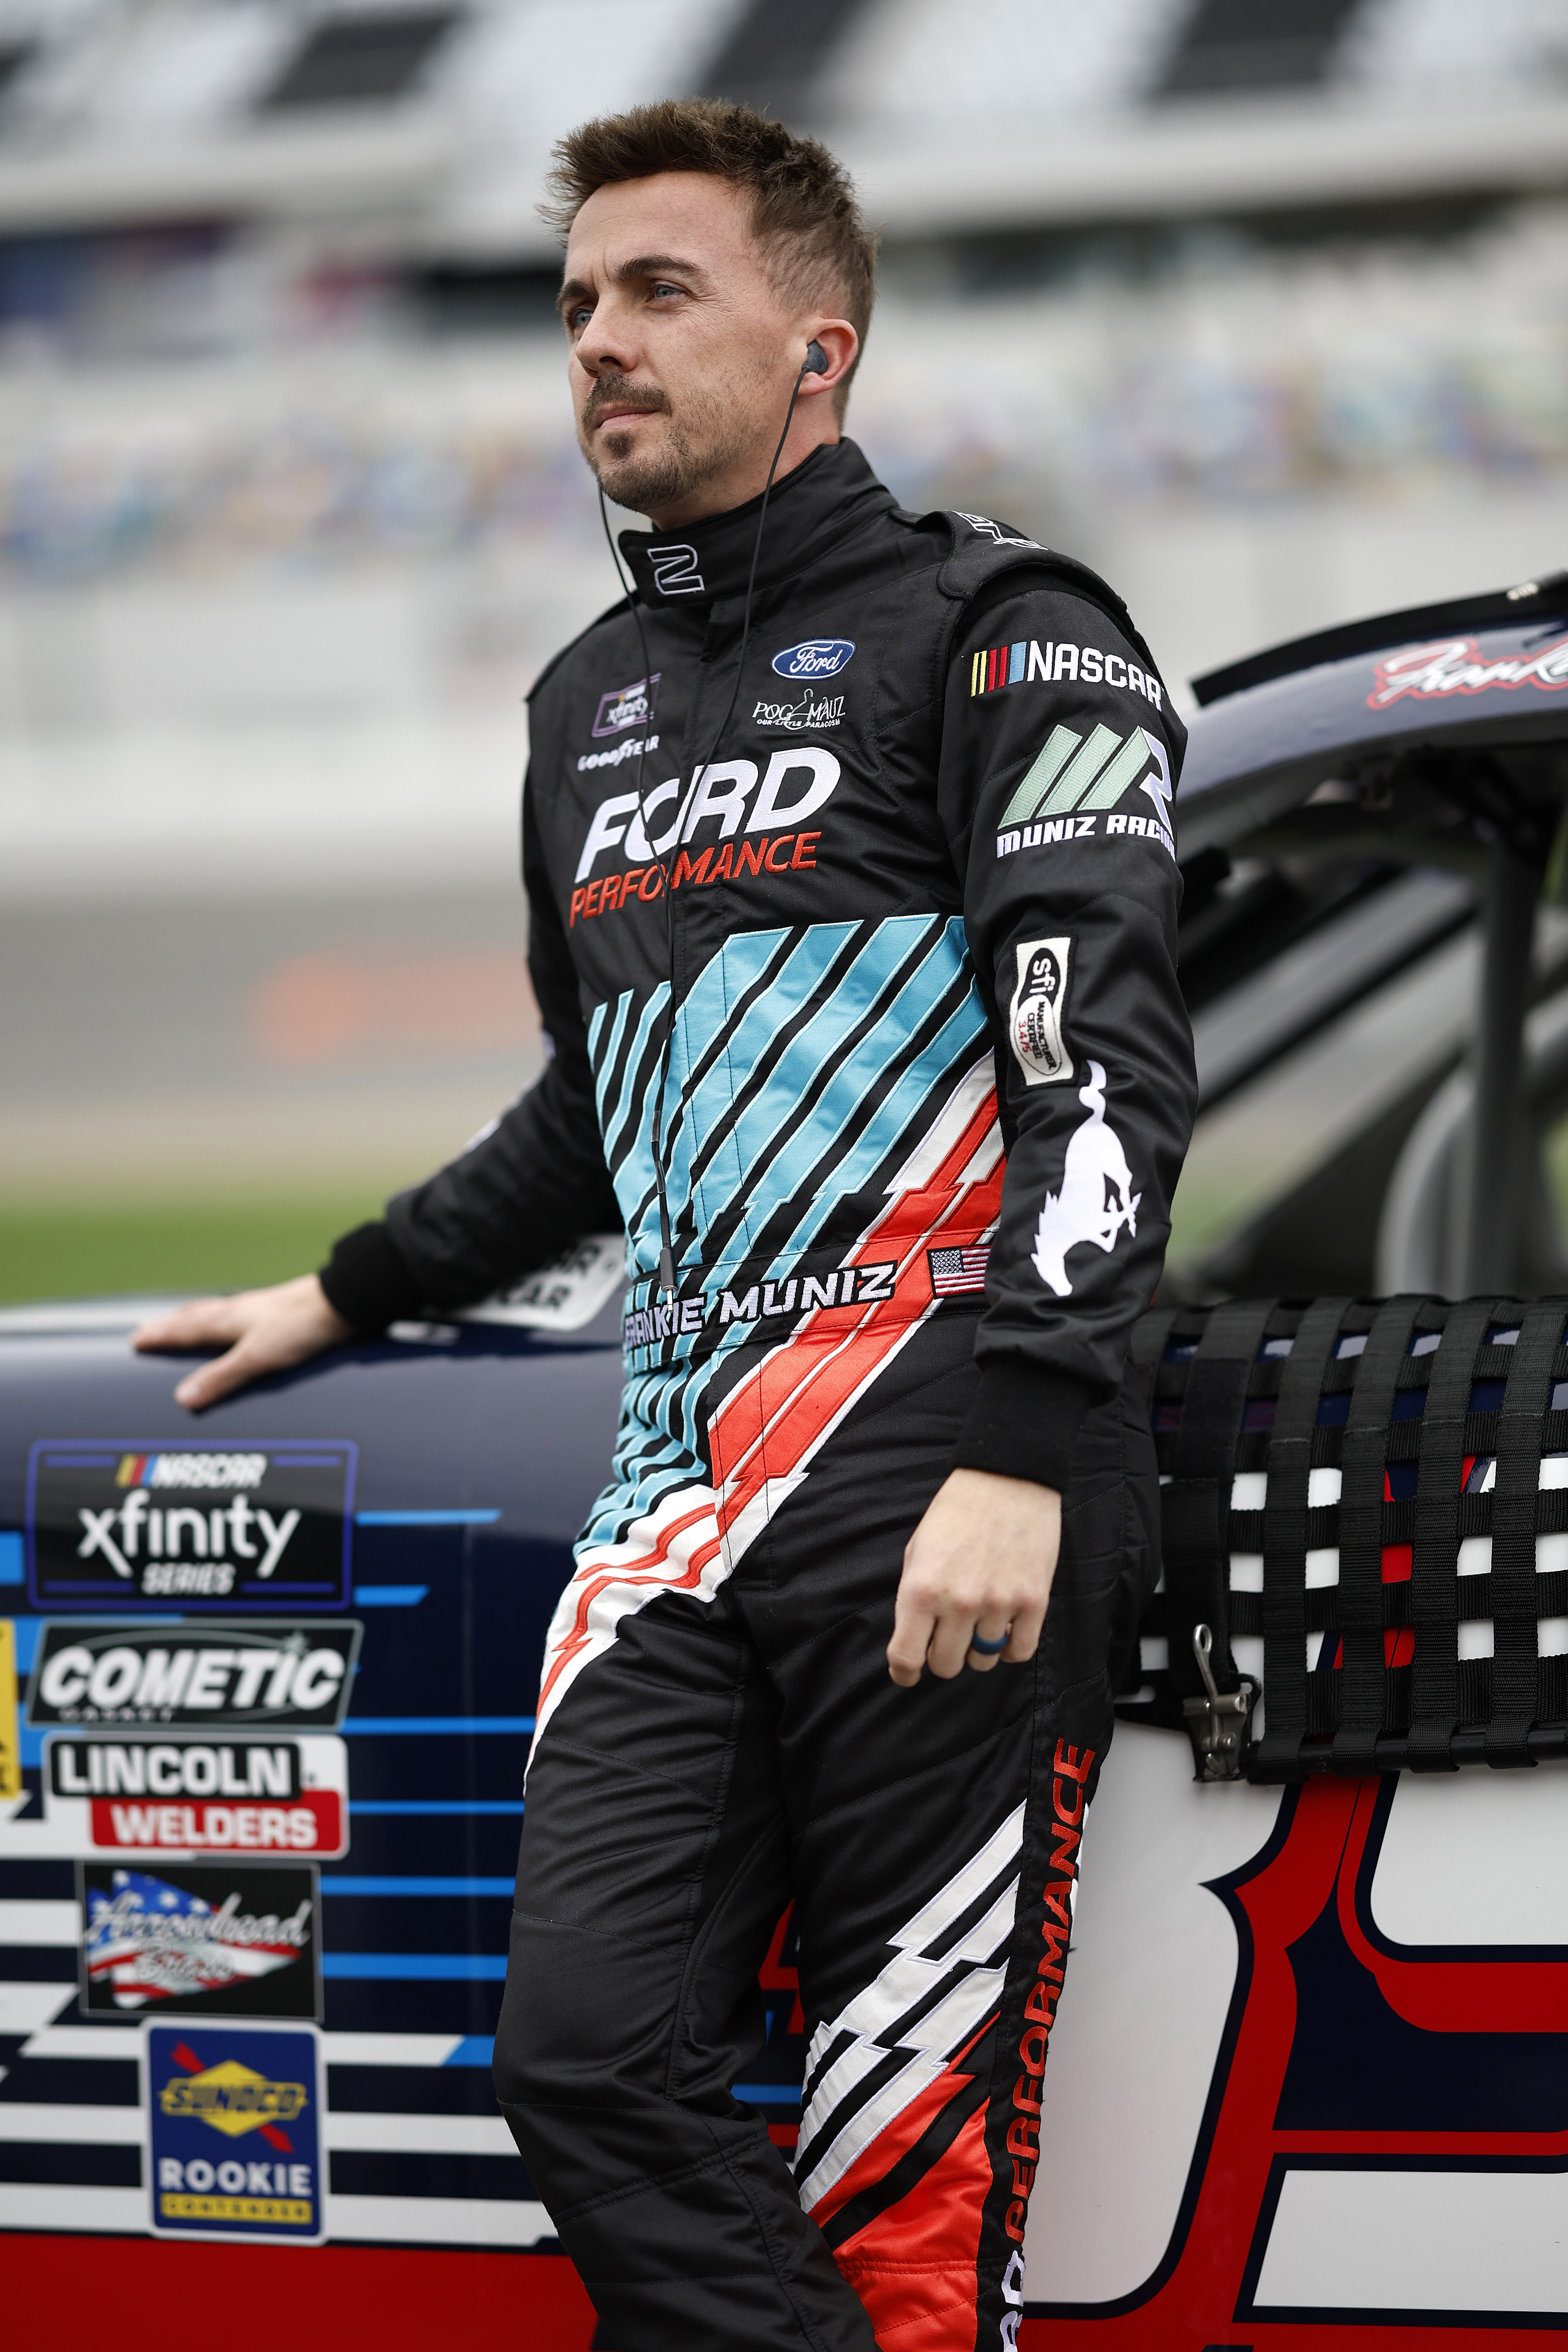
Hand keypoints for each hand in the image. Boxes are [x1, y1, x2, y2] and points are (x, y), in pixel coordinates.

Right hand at [132, 1275, 354, 1410]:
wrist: (344, 1303)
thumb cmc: (301, 1327)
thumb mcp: (257, 1358)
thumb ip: (221, 1377)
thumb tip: (183, 1398)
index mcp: (228, 1320)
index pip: (184, 1330)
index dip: (159, 1336)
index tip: (136, 1339)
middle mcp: (239, 1311)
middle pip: (195, 1317)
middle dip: (170, 1325)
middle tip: (149, 1328)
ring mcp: (259, 1310)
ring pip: (216, 1312)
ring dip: (195, 1318)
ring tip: (184, 1320)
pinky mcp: (280, 1314)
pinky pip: (239, 1315)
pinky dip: (225, 1319)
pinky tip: (238, 1323)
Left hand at [888, 1467, 1060, 1686]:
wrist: (1007, 1480)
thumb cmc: (956, 1512)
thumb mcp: (917, 1550)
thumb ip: (912, 1598)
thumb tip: (913, 1639)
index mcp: (921, 1589)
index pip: (906, 1657)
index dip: (904, 1673)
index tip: (907, 1674)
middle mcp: (958, 1603)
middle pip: (945, 1666)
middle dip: (942, 1656)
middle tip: (948, 1636)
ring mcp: (998, 1605)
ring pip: (983, 1661)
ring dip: (977, 1647)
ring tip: (980, 1618)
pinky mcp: (1033, 1602)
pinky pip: (1019, 1651)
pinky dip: (1010, 1647)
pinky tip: (1005, 1627)